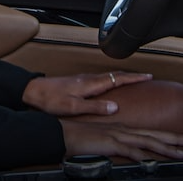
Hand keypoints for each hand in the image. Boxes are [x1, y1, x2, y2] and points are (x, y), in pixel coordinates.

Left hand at [22, 72, 151, 115]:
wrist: (34, 91)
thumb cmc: (51, 100)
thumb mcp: (74, 107)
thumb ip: (95, 107)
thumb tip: (115, 107)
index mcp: (91, 84)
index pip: (118, 79)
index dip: (134, 78)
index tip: (148, 76)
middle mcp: (89, 79)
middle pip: (116, 75)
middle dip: (133, 75)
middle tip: (146, 77)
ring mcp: (84, 79)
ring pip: (109, 75)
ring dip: (123, 77)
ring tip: (134, 80)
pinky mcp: (79, 82)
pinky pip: (102, 78)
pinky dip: (113, 79)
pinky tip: (111, 84)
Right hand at [61, 119, 182, 161]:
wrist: (65, 134)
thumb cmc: (81, 139)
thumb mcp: (104, 143)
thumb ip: (117, 147)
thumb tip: (129, 154)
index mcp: (123, 130)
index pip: (150, 133)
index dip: (166, 137)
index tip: (180, 140)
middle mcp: (124, 131)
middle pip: (154, 135)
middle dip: (174, 139)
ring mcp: (119, 136)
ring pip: (148, 142)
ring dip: (165, 148)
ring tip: (181, 153)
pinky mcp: (111, 143)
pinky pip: (130, 150)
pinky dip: (142, 155)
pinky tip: (152, 160)